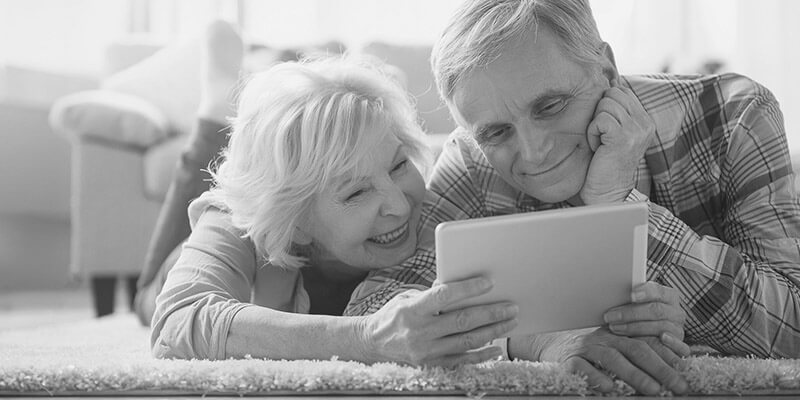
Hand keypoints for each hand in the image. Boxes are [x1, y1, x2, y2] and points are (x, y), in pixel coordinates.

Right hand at [361, 276, 517, 366]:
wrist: (372, 344)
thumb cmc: (393, 316)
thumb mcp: (407, 298)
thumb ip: (432, 293)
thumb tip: (458, 281)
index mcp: (412, 310)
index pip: (444, 296)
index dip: (468, 288)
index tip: (489, 282)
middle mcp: (419, 332)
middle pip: (462, 321)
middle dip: (491, 313)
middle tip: (512, 306)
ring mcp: (427, 351)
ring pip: (467, 341)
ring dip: (493, 331)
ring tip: (510, 321)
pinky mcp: (432, 365)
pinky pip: (463, 361)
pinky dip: (482, 355)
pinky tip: (497, 347)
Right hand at [536, 327, 687, 394]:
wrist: (551, 344)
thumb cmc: (590, 352)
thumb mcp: (615, 348)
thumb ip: (638, 354)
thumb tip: (676, 363)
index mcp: (620, 335)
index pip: (648, 341)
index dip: (668, 355)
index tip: (685, 371)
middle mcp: (605, 338)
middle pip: (636, 349)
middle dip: (660, 368)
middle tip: (678, 386)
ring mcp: (586, 348)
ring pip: (612, 358)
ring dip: (634, 374)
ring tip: (652, 389)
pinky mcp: (568, 360)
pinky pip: (582, 367)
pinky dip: (596, 377)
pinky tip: (608, 388)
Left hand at [581, 78, 653, 204]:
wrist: (608, 193)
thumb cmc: (604, 163)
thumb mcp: (614, 133)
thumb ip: (616, 111)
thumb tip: (609, 81)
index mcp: (645, 120)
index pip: (622, 90)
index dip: (605, 104)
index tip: (605, 128)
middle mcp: (645, 123)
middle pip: (612, 93)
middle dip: (599, 112)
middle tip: (601, 136)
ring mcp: (636, 130)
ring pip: (605, 104)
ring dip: (595, 123)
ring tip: (600, 143)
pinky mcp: (623, 138)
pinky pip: (600, 119)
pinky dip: (592, 132)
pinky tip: (597, 147)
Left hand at [604, 282, 689, 356]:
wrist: (647, 334)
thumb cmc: (637, 315)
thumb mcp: (635, 304)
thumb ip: (629, 299)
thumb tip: (611, 294)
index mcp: (669, 296)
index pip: (658, 291)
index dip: (646, 292)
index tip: (631, 294)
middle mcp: (676, 312)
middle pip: (656, 310)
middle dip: (630, 313)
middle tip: (610, 316)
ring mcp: (678, 329)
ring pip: (660, 327)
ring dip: (635, 328)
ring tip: (614, 328)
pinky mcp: (680, 346)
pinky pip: (679, 345)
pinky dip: (669, 343)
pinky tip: (656, 340)